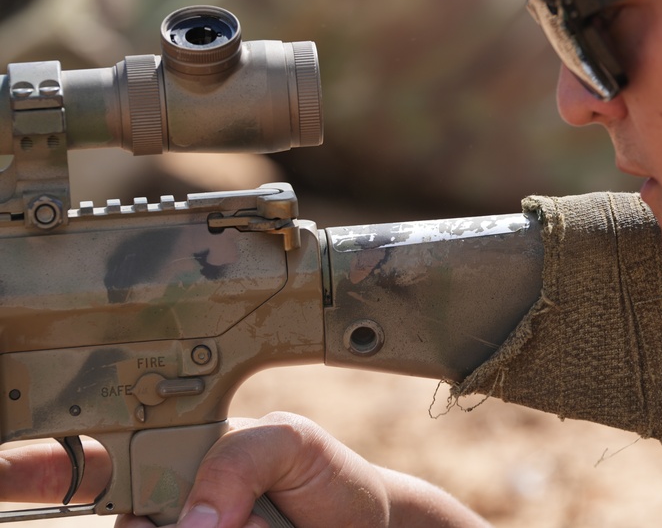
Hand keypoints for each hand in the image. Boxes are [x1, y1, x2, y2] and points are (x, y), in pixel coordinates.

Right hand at [0, 412, 487, 527]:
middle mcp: (165, 507)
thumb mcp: (293, 443)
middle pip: (126, 521)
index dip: (33, 465)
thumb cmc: (327, 478)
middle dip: (162, 519)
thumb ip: (239, 458)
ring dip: (223, 526)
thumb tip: (193, 521)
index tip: (3, 474)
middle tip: (233, 515)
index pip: (87, 457)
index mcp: (173, 455)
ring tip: (267, 522)